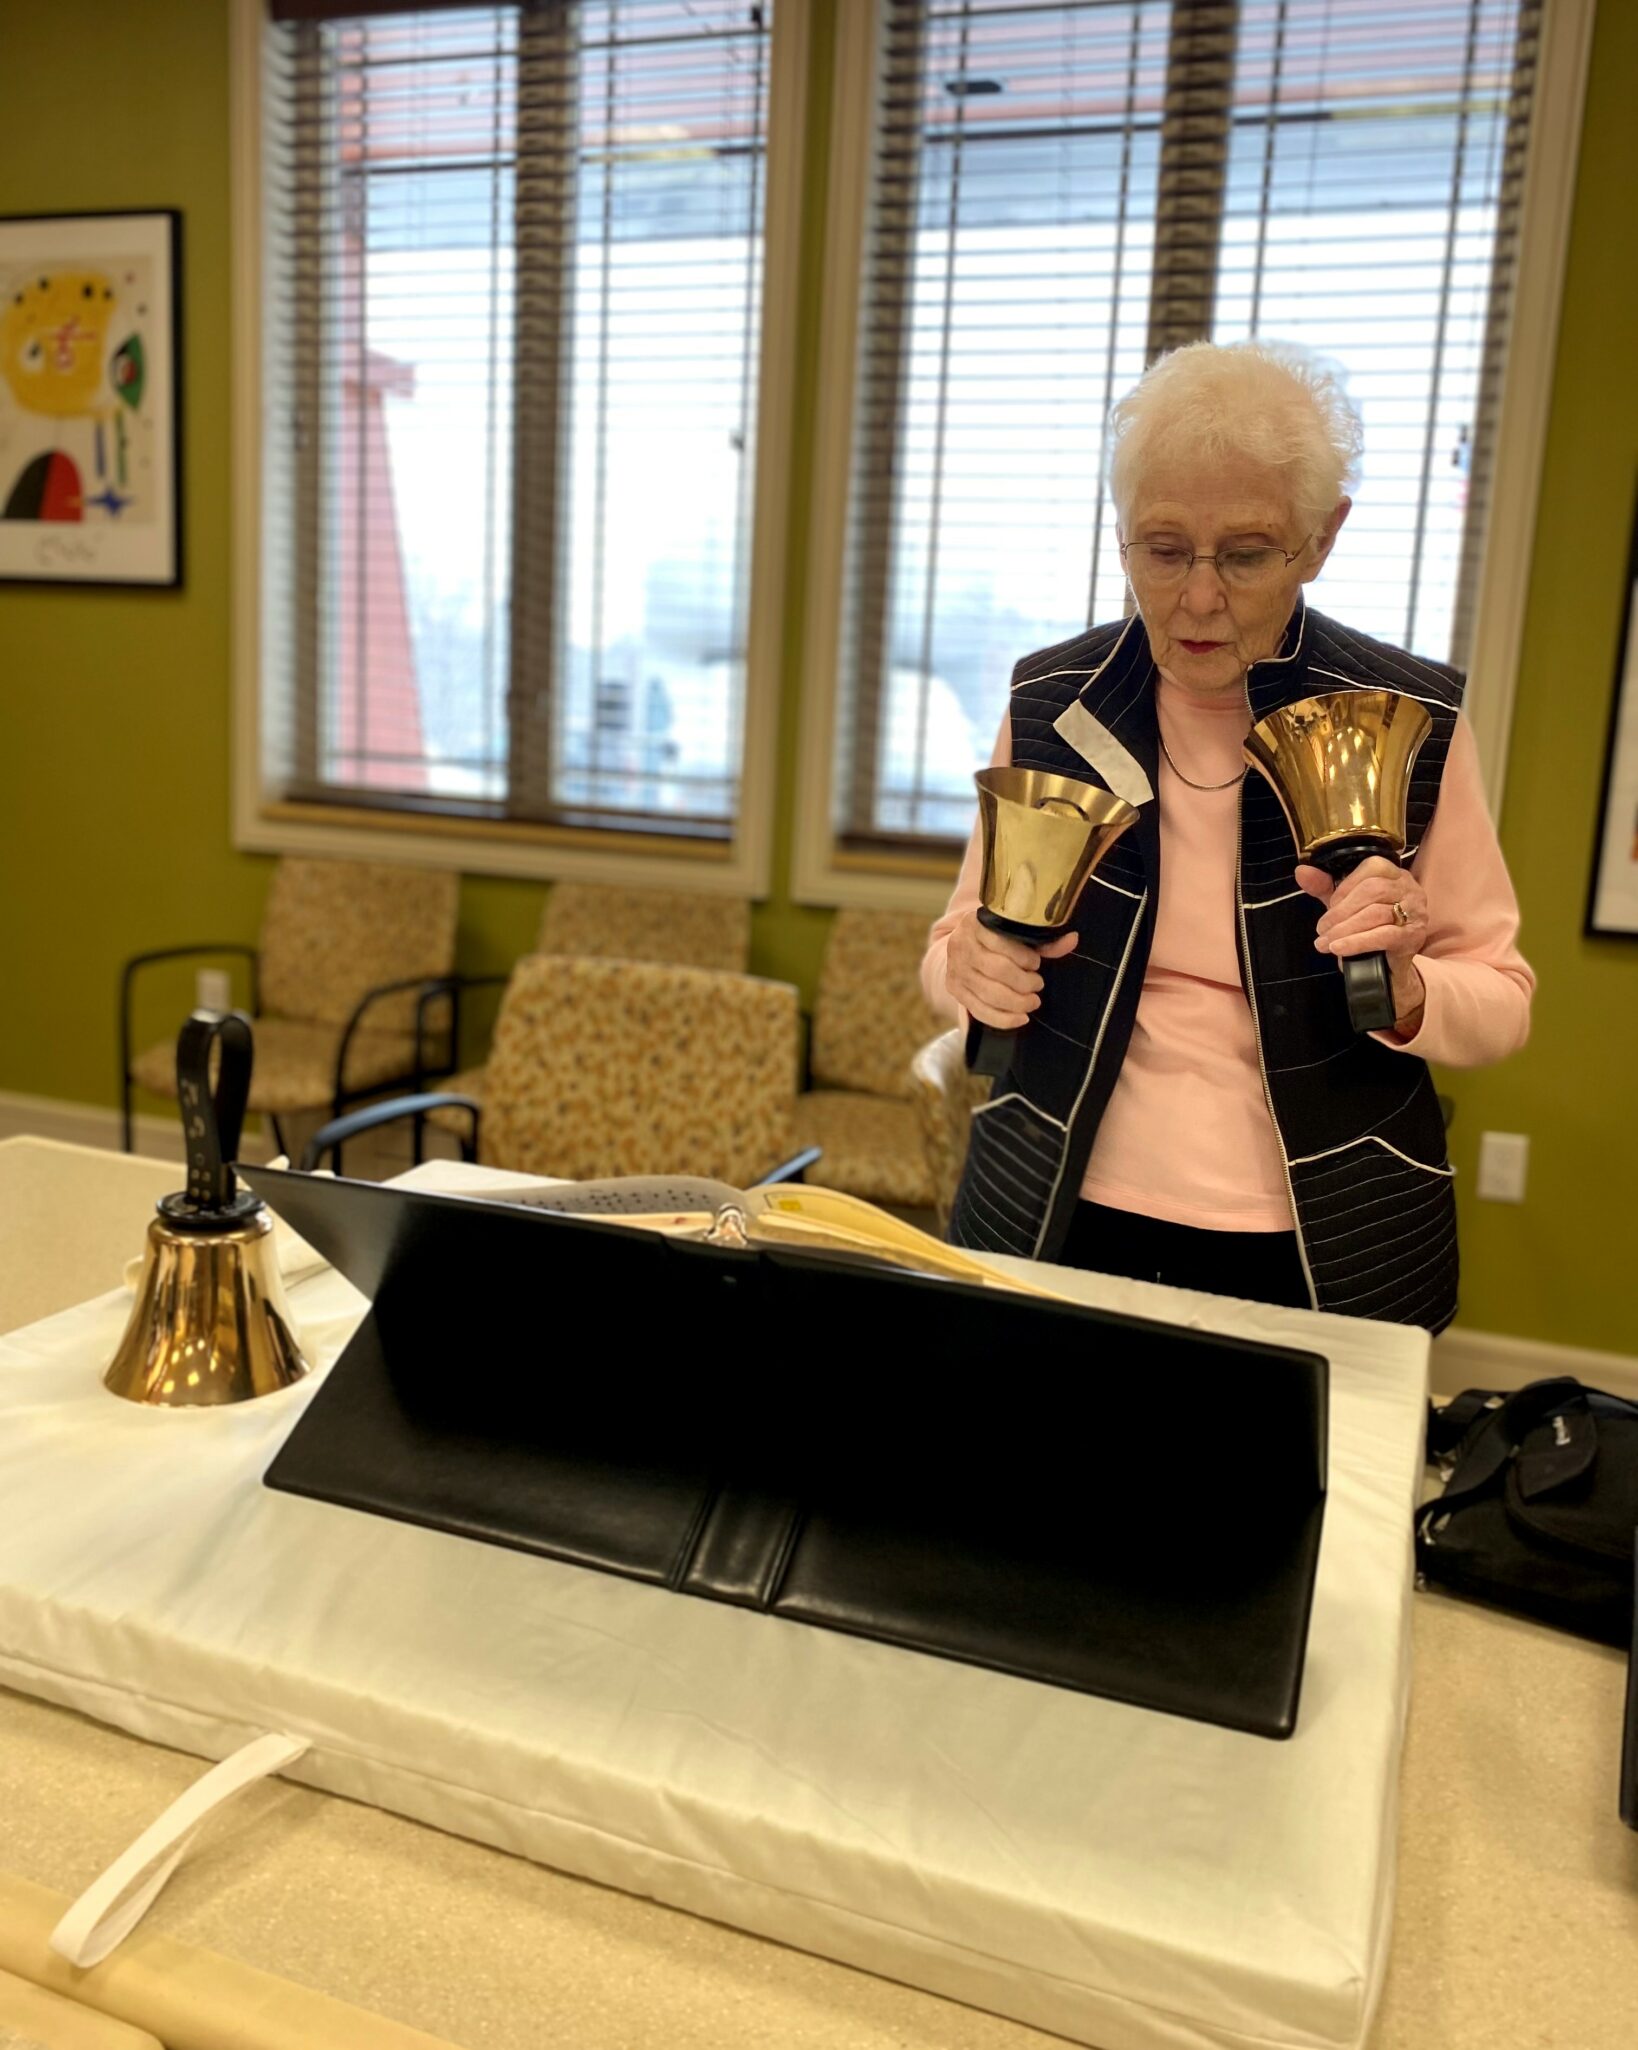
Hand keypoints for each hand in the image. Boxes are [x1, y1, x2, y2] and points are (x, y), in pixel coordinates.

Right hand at [945, 911, 1078, 1029]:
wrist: (964, 945)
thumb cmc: (996, 938)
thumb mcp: (1017, 934)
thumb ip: (1043, 940)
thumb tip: (1072, 940)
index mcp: (976, 924)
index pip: (1003, 943)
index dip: (1024, 958)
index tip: (1036, 964)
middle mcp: (961, 945)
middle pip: (997, 970)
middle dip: (1024, 982)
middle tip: (1038, 985)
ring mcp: (955, 969)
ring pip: (989, 993)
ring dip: (1017, 1002)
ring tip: (1032, 1002)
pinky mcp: (955, 989)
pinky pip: (979, 1011)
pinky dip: (1003, 1019)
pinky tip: (1020, 1018)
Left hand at [1296, 857, 1426, 1029]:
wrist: (1387, 967)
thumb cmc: (1367, 929)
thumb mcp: (1344, 905)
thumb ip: (1324, 886)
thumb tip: (1301, 871)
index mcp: (1395, 875)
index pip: (1373, 867)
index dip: (1346, 886)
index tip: (1329, 905)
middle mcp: (1409, 889)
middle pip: (1373, 890)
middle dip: (1341, 911)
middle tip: (1322, 929)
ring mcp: (1415, 913)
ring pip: (1376, 913)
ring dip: (1344, 929)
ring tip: (1325, 943)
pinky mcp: (1413, 937)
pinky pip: (1384, 936)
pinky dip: (1357, 942)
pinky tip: (1339, 948)